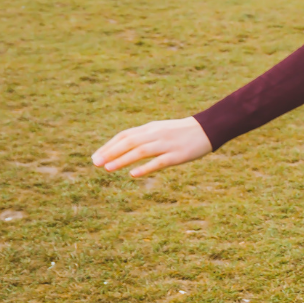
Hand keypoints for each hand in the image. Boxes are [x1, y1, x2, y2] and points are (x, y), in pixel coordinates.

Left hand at [91, 116, 211, 177]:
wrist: (208, 128)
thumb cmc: (181, 132)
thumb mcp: (161, 130)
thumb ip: (144, 137)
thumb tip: (122, 148)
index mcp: (151, 128)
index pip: (125, 135)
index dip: (109, 146)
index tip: (95, 157)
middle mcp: (157, 134)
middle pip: (130, 141)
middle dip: (111, 152)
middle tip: (95, 163)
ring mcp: (167, 144)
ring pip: (141, 150)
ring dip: (123, 159)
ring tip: (108, 168)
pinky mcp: (178, 155)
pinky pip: (159, 161)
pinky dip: (145, 167)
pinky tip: (133, 174)